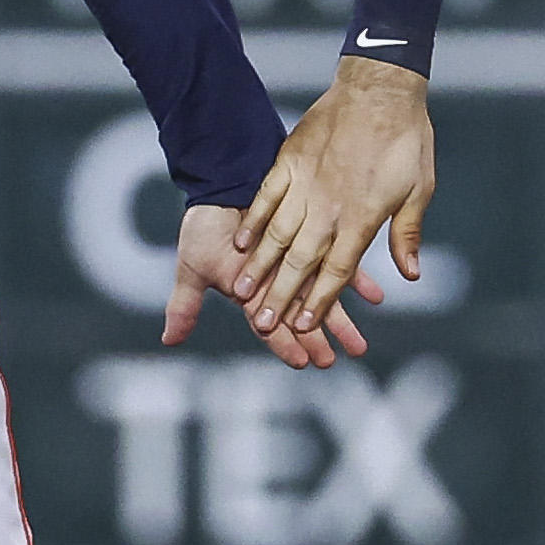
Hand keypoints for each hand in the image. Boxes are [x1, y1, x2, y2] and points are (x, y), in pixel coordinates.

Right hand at [164, 201, 365, 366]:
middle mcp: (277, 282)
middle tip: (341, 357)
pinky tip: (376, 296)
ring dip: (341, 317)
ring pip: (322, 295)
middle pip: (301, 315)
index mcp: (252, 292)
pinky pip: (339, 259)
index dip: (287, 343)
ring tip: (359, 342)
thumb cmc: (206, 224)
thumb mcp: (192, 267)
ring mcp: (297, 262)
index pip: (270, 325)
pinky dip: (356, 279)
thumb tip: (168, 341)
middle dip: (320, 337)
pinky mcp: (313, 238)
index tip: (305, 362)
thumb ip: (184, 305)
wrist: (223, 182)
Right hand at [237, 57, 433, 348]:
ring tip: (242, 292)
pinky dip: (254, 222)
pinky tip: (242, 243)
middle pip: (301, 260)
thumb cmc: (406, 139)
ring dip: (260, 266)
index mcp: (362, 217)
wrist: (380, 88)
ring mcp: (305, 184)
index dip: (320, 300)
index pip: (337, 269)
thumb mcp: (419, 189)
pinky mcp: (289, 162)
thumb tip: (410, 274)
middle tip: (264, 323)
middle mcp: (329, 206)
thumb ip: (407, 234)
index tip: (303, 325)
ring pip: (278, 234)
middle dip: (282, 295)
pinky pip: (266, 198)